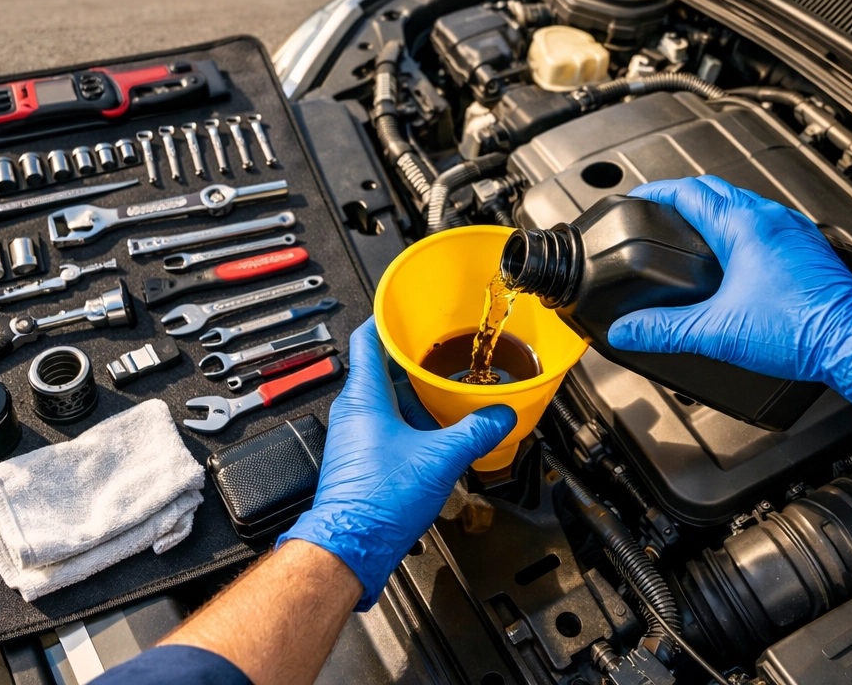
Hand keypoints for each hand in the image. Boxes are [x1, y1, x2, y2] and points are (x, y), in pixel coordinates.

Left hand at [278, 317, 515, 608]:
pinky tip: (433, 429)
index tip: (404, 306)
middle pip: (380, 366)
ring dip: (413, 391)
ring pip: (385, 397)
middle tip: (440, 347)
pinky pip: (385, 422)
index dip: (386, 317)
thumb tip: (500, 414)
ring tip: (444, 387)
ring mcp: (355, 433)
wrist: (351, 546)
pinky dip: (408, 417)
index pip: (367, 338)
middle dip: (412, 357)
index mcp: (364, 395)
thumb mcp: (439, 458)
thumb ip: (475, 431)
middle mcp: (354, 409)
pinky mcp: (361, 455)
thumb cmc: (378, 501)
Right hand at [607, 175, 851, 415]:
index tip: (635, 198)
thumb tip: (627, 330)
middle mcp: (770, 217)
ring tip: (692, 230)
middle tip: (658, 211)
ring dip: (713, 209)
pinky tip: (737, 254)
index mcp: (742, 225)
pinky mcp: (807, 246)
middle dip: (681, 197)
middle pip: (714, 189)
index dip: (654, 193)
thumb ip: (664, 330)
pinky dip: (741, 225)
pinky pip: (767, 220)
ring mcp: (792, 229)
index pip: (686, 191)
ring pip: (742, 203)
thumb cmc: (802, 328)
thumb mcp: (716, 331)